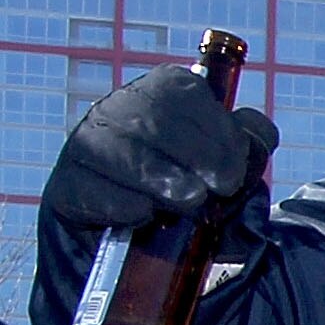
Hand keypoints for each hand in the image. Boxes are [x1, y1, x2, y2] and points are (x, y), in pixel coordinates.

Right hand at [43, 67, 275, 229]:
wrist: (139, 234)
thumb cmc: (190, 184)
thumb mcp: (227, 162)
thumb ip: (249, 144)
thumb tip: (258, 131)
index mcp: (159, 93)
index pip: (181, 90)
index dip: (215, 128)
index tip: (235, 169)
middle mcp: (116, 110)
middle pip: (149, 117)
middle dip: (194, 153)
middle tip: (222, 188)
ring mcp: (87, 145)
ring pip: (116, 150)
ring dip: (159, 177)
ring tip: (189, 201)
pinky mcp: (66, 186)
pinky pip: (88, 189)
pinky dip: (121, 203)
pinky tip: (144, 214)